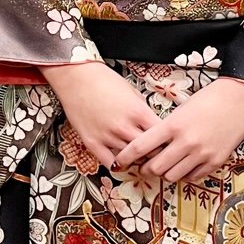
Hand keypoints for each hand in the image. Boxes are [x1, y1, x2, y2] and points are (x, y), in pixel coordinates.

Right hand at [39, 60, 161, 167]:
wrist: (76, 77)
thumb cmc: (104, 80)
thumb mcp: (132, 92)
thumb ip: (143, 111)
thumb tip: (152, 126)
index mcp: (138, 112)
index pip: (162, 136)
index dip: (166, 141)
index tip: (166, 143)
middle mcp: (124, 127)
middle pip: (150, 151)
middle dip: (155, 153)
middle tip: (156, 155)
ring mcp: (108, 136)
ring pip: (131, 159)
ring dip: (137, 160)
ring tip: (140, 158)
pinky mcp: (92, 143)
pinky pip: (110, 163)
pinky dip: (118, 165)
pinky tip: (121, 162)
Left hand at [112, 75, 243, 183]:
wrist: (238, 99)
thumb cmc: (208, 100)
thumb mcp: (180, 111)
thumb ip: (165, 131)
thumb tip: (149, 148)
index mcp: (173, 125)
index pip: (141, 146)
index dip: (126, 157)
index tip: (118, 162)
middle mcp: (185, 142)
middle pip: (154, 167)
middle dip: (147, 168)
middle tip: (146, 164)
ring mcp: (201, 154)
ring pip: (171, 176)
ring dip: (165, 172)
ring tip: (167, 164)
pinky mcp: (215, 161)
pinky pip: (192, 177)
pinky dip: (184, 174)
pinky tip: (185, 164)